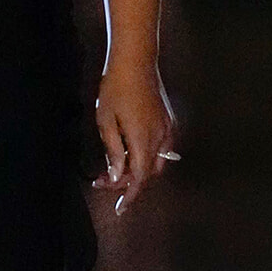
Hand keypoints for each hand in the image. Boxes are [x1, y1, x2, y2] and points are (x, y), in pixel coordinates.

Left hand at [91, 56, 176, 213]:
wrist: (136, 61)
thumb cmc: (115, 88)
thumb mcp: (106, 121)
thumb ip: (113, 152)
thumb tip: (117, 176)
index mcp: (144, 140)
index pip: (140, 178)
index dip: (130, 195)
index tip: (120, 209)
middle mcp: (161, 138)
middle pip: (148, 173)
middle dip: (127, 182)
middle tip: (102, 181)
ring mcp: (168, 129)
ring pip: (156, 163)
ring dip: (137, 170)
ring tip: (114, 168)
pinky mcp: (169, 121)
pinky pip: (161, 149)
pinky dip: (147, 158)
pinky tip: (130, 153)